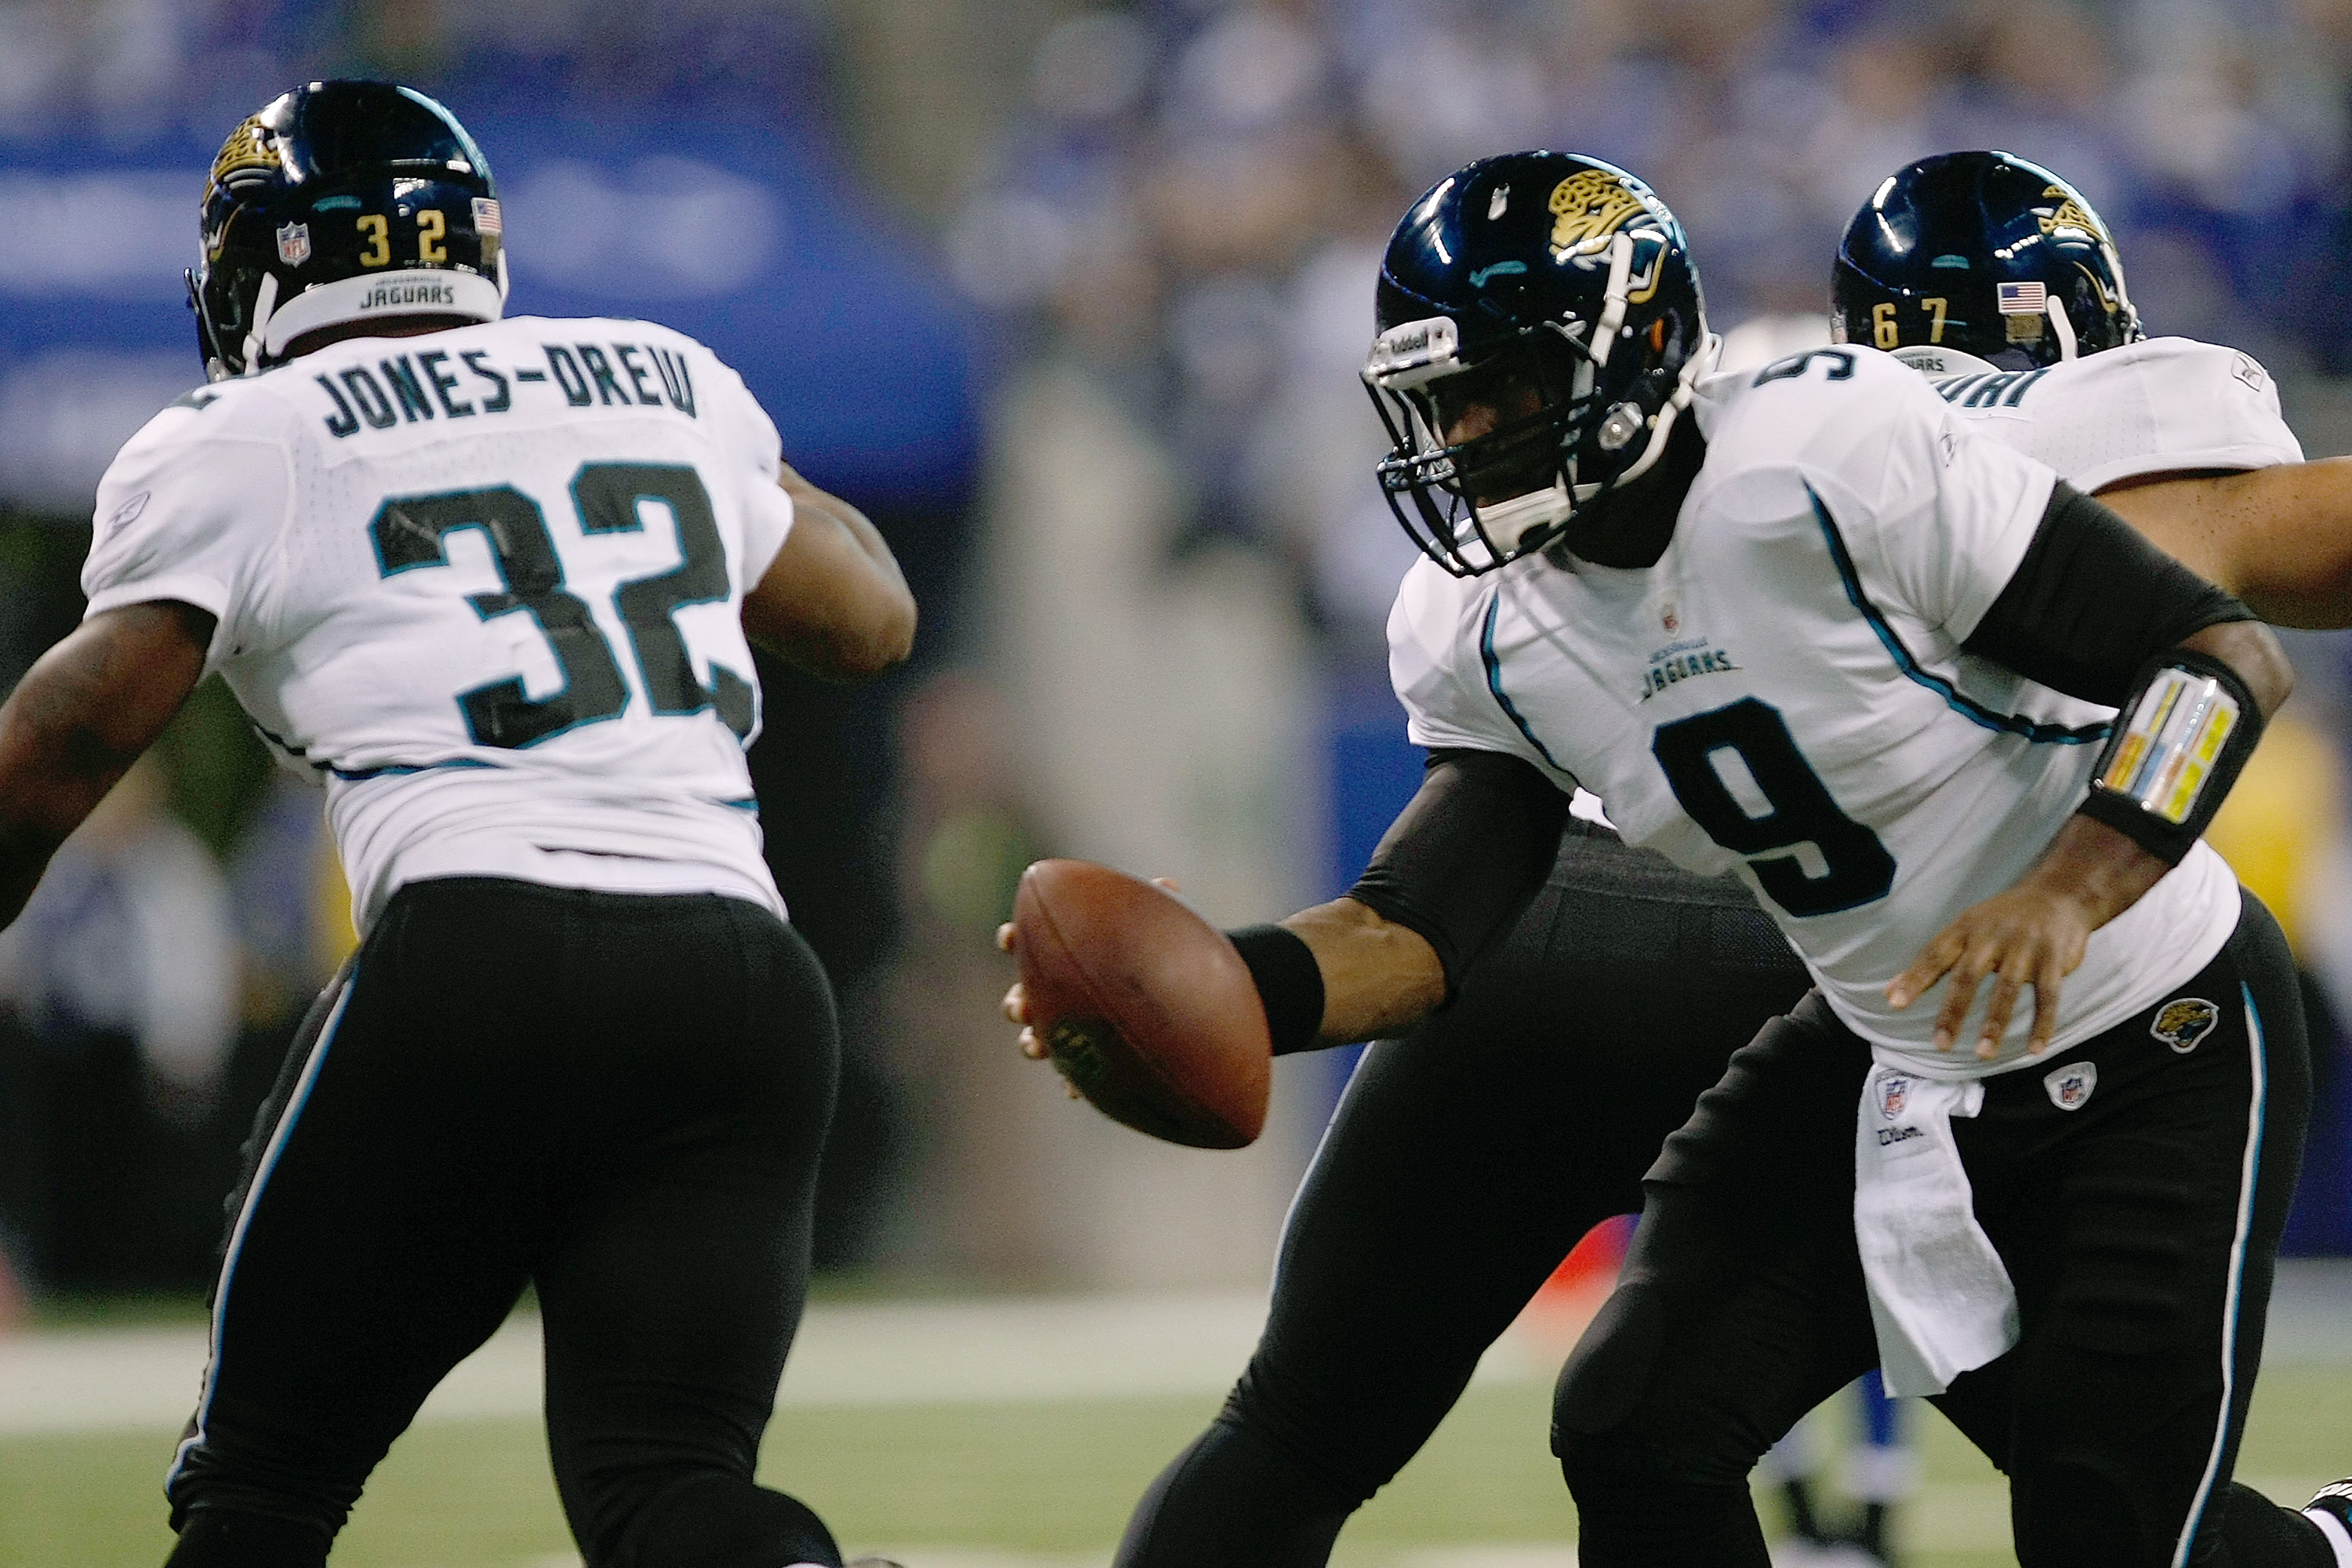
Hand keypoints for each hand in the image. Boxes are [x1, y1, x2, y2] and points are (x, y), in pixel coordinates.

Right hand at [996, 877, 1181, 1097]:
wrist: (1181, 994)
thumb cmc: (1160, 951)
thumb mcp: (1159, 926)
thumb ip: (1157, 905)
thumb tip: (1167, 885)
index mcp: (1065, 954)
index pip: (1027, 942)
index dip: (1013, 938)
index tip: (1010, 937)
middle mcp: (1059, 991)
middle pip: (1022, 998)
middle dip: (1018, 1002)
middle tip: (1022, 1007)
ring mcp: (1071, 1027)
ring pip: (1038, 1039)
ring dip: (1033, 1043)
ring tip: (1039, 1048)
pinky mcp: (1090, 1059)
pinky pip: (1075, 1075)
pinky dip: (1073, 1081)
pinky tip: (1076, 1088)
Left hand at [1886, 882, 2096, 1058]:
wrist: (2058, 894)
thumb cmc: (2000, 919)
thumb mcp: (1963, 929)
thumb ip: (1930, 963)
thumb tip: (1888, 992)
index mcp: (1965, 929)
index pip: (1934, 955)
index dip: (1914, 978)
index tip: (1895, 1003)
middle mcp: (1992, 937)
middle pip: (1968, 976)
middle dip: (1953, 1011)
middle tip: (1940, 1043)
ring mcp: (2025, 947)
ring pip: (2007, 989)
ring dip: (1995, 1024)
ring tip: (1983, 1053)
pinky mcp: (2053, 959)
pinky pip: (2048, 996)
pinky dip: (2042, 1024)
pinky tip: (2034, 1049)